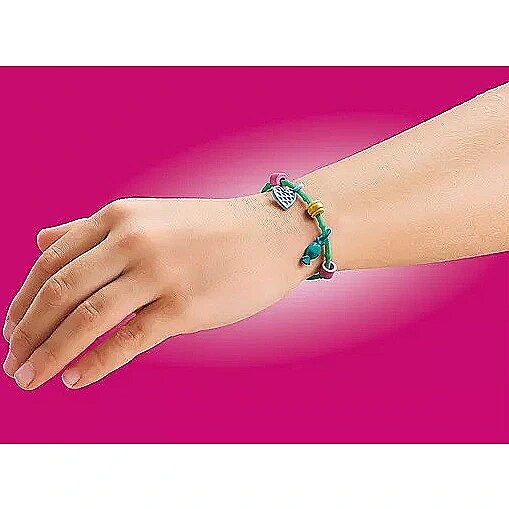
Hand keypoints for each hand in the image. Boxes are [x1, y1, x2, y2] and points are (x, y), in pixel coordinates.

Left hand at [3, 195, 314, 388]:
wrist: (271, 234)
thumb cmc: (210, 230)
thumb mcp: (147, 216)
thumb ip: (92, 230)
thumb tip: (40, 240)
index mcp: (119, 217)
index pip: (52, 262)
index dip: (23, 301)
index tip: (12, 331)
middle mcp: (133, 241)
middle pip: (61, 292)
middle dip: (28, 333)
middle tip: (14, 362)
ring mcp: (160, 273)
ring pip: (87, 319)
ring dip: (50, 353)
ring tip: (31, 378)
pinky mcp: (185, 307)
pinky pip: (129, 341)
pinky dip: (96, 364)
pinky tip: (75, 380)